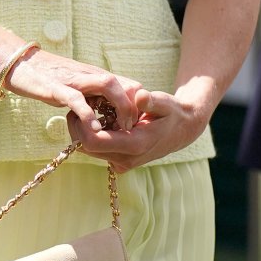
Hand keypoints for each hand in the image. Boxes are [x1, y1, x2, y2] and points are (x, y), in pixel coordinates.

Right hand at [2, 47, 143, 134]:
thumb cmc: (48, 77)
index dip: (138, 105)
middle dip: (134, 108)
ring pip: (108, 86)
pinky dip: (88, 113)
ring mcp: (74, 80)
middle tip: (131, 129)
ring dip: (120, 107)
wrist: (19, 62)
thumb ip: (93, 97)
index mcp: (96, 76)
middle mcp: (90, 75)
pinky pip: (76, 99)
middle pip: (125, 85)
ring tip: (121, 128)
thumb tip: (107, 115)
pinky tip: (94, 128)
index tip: (136, 124)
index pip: (130, 85)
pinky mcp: (56, 88)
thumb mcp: (77, 87)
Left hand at [68, 87, 209, 171]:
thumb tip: (140, 96)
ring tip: (92, 110)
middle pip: (85, 148)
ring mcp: (122, 164)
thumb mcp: (166, 102)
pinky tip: (102, 120)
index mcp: (135, 144)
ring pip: (88, 151)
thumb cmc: (172, 112)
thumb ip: (153, 100)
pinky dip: (93, 136)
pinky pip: (97, 151)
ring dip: (84, 131)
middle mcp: (126, 159)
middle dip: (78, 127)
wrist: (182, 130)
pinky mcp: (119, 163)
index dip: (81, 125)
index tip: (81, 105)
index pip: (93, 141)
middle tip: (82, 105)